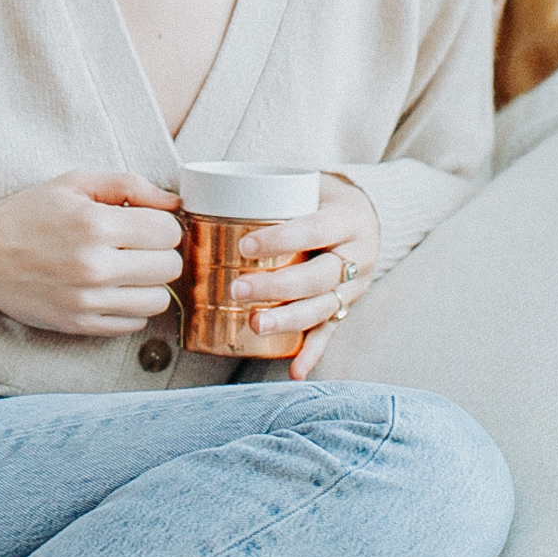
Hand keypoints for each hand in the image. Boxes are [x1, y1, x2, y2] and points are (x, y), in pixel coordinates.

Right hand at [0, 171, 181, 336]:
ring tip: (127, 269)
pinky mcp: (80, 325)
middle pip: (170, 267)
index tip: (145, 223)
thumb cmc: (28, 214)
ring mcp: (88, 301)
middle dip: (160, 253)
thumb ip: (129, 185)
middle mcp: (95, 267)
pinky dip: (131, 306)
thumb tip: (174, 202)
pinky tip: (112, 289)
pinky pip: (134, 323)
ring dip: (150, 283)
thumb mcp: (75, 182)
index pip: (168, 233)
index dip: (162, 225)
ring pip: (158, 300)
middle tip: (138, 246)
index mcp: (96, 225)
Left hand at [225, 172, 380, 380]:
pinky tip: (294, 371)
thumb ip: (267, 191)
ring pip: (323, 308)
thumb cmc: (322, 198)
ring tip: (255, 325)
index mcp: (348, 219)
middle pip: (318, 276)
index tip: (244, 245)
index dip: (281, 239)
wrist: (368, 215)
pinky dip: (312, 353)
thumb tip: (189, 195)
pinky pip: (330, 333)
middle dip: (277, 286)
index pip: (315, 229)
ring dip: (288, 320)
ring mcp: (356, 286)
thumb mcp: (307, 185)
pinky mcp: (348, 307)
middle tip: (237, 290)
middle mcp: (359, 255)